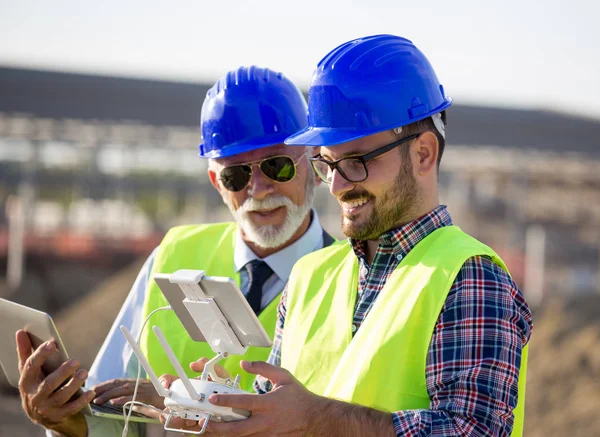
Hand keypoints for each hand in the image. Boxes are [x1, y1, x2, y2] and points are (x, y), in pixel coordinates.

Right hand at [16, 330, 93, 436]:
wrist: (41, 415)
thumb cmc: (37, 385)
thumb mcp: (30, 372)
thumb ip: (26, 352)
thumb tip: (20, 331)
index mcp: (26, 383)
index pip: (31, 367)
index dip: (41, 355)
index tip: (52, 343)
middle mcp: (35, 397)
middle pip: (49, 384)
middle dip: (62, 372)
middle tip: (76, 361)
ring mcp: (47, 408)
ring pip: (61, 396)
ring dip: (74, 384)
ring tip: (84, 372)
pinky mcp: (59, 416)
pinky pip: (72, 408)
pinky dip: (82, 400)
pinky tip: (91, 392)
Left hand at [92, 378, 165, 408]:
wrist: (179, 398)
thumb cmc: (163, 399)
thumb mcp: (147, 397)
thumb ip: (135, 398)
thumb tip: (122, 401)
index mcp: (138, 383)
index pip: (118, 381)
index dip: (105, 384)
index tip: (93, 388)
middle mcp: (140, 384)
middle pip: (118, 384)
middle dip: (103, 388)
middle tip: (90, 394)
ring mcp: (144, 389)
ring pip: (123, 390)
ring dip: (109, 394)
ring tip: (97, 400)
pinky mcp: (149, 396)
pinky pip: (134, 397)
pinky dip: (123, 399)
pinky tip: (113, 402)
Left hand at [162, 360, 322, 436]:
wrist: (314, 419)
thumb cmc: (298, 397)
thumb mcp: (283, 376)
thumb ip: (263, 367)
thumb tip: (244, 363)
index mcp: (269, 403)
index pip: (244, 402)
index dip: (227, 400)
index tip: (213, 398)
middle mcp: (265, 421)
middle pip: (237, 428)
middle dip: (218, 427)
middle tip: (203, 422)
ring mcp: (265, 433)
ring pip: (239, 436)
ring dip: (222, 433)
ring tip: (207, 429)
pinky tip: (223, 433)